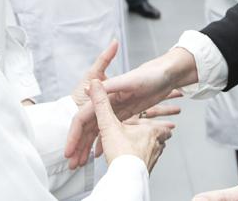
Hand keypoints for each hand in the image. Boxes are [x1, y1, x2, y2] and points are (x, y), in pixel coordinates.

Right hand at [65, 47, 196, 167]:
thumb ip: (109, 88)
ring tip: (82, 162)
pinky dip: (104, 141)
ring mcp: (118, 108)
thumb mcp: (128, 83)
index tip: (69, 151)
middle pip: (88, 127)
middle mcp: (109, 101)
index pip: (84, 117)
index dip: (75, 135)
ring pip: (98, 131)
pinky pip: (111, 130)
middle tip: (73, 163)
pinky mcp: (127, 112)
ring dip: (89, 146)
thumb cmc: (150, 76)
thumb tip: (89, 87)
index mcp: (106, 94)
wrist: (168, 74)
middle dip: (80, 145)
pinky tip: (99, 153)